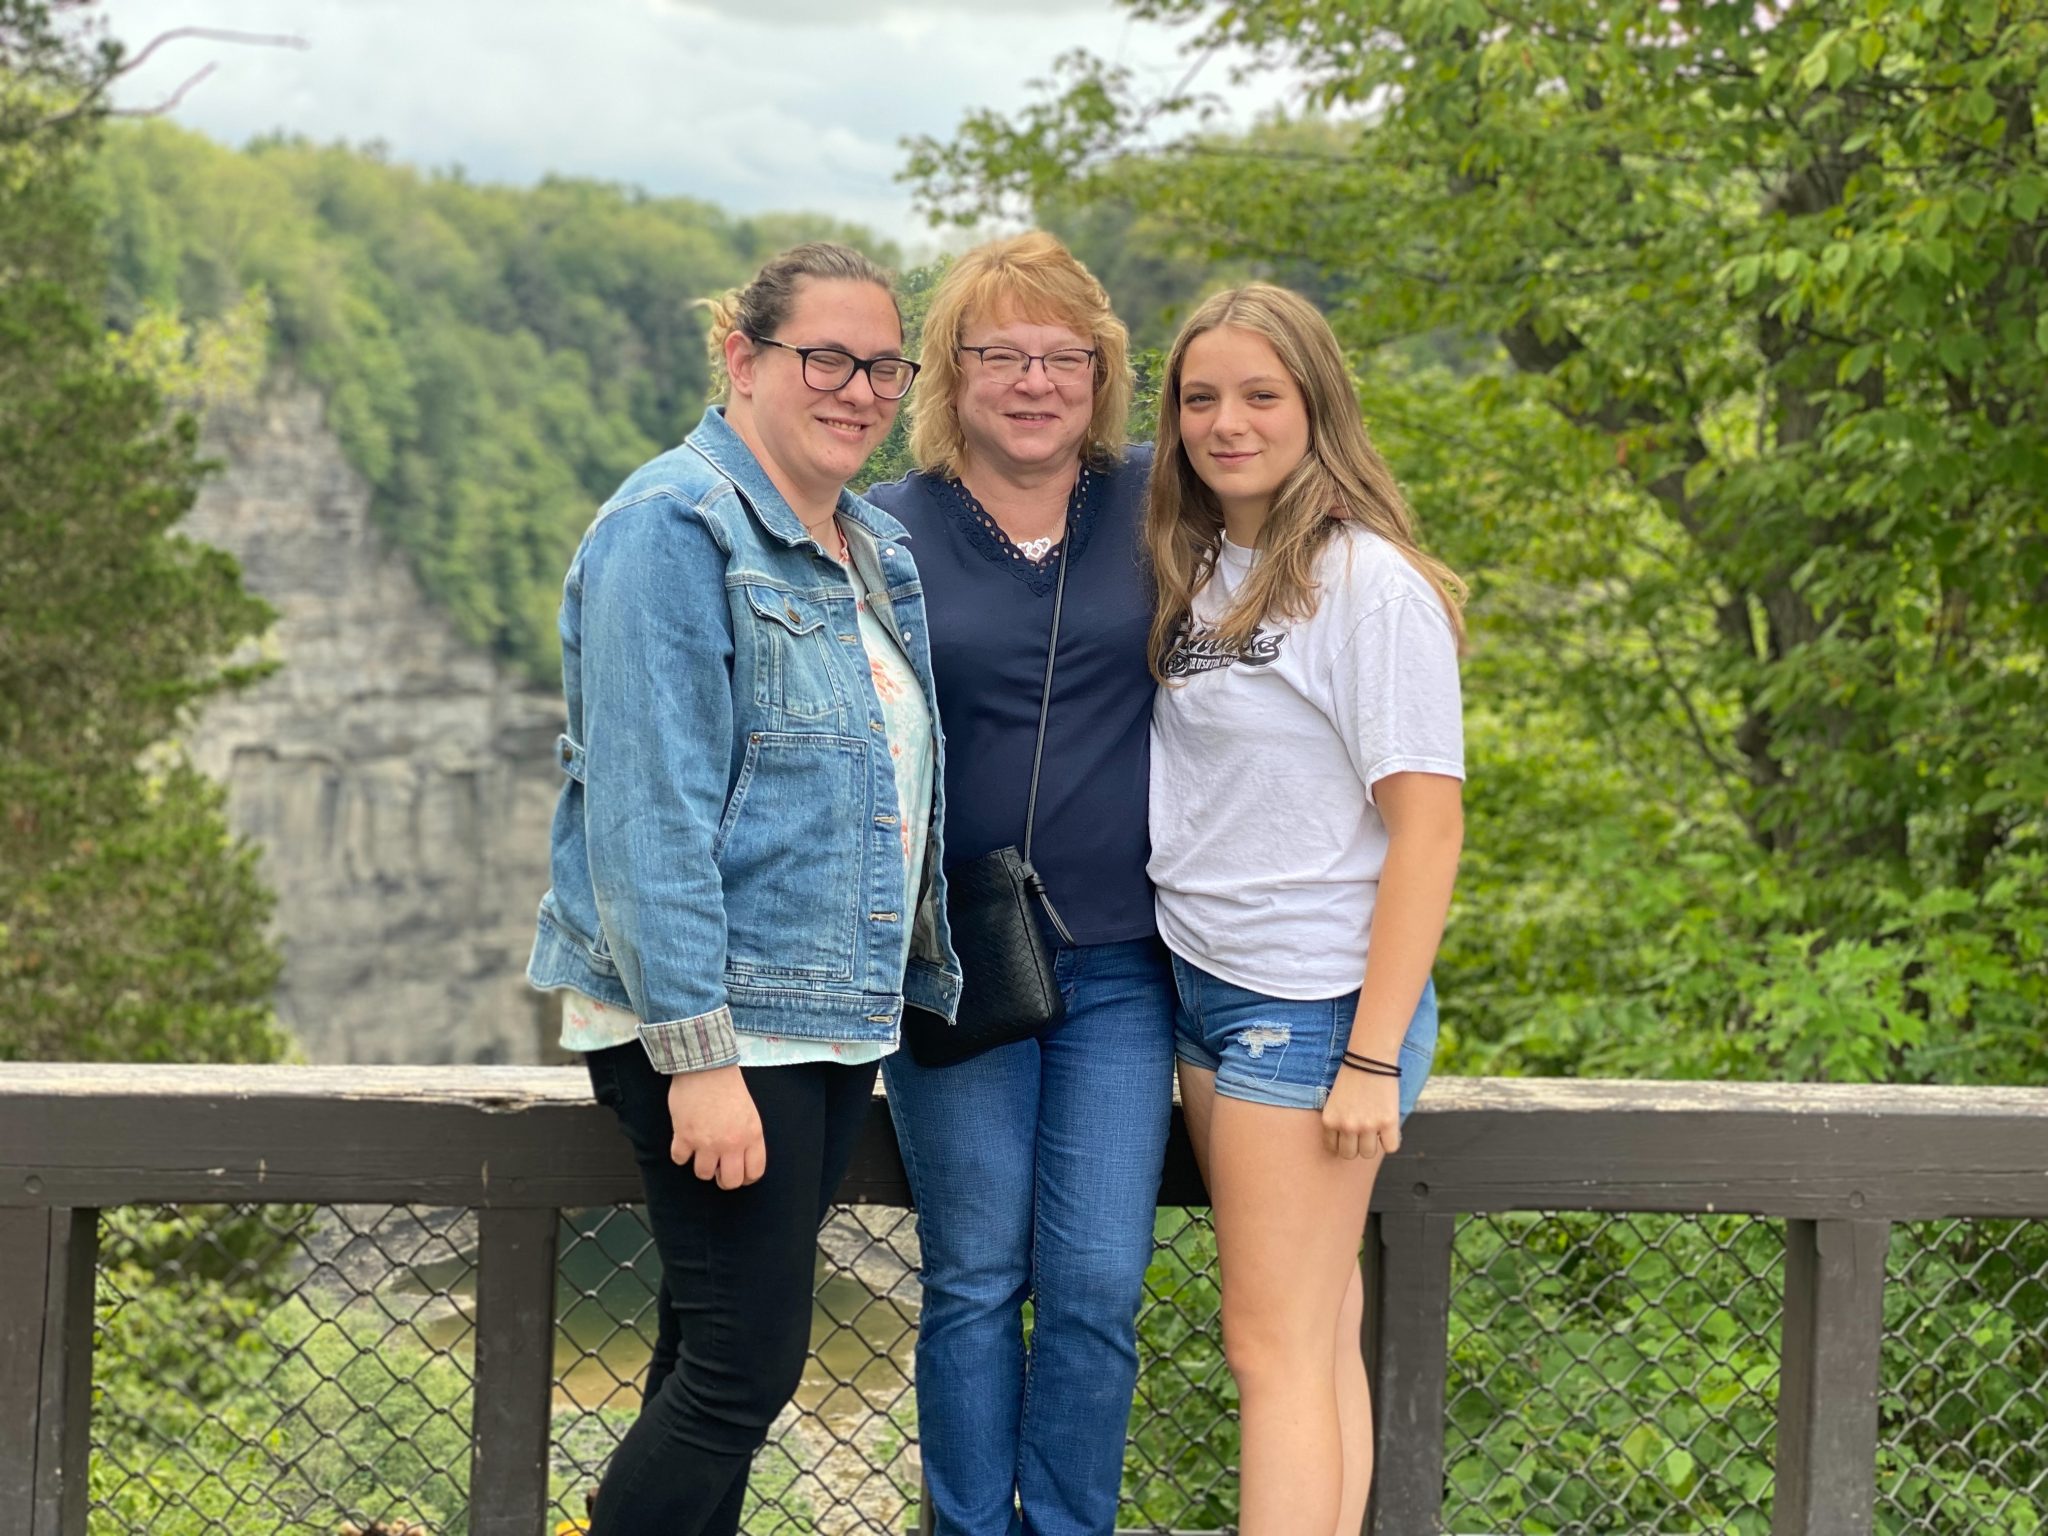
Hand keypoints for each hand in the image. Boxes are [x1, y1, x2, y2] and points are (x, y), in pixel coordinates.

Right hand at [665, 1066, 766, 1187]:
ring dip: (702, 1166)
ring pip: (704, 1174)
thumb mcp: (750, 1113)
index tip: (739, 1174)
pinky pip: (680, 1160)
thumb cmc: (728, 1086)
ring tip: (701, 1152)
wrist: (706, 1068)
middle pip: (730, 1182)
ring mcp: (707, 1142)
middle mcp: (731, 1143)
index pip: (754, 1172)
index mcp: (751, 1136)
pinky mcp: (685, 1137)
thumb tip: (741, 1158)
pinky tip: (685, 1143)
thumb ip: (747, 1137)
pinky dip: (681, 1154)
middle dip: (724, 1180)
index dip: (746, 1178)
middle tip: (719, 1171)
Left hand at [1323, 1068, 1400, 1160]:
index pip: (1333, 1148)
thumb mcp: (1334, 1101)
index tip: (1349, 1135)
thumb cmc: (1351, 1077)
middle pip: (1349, 1155)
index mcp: (1330, 1120)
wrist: (1369, 1058)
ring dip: (1373, 1144)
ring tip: (1375, 1129)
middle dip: (1355, 1146)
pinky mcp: (1388, 1122)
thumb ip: (1336, 1122)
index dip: (1342, 1142)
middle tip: (1362, 1134)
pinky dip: (1390, 1141)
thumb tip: (1345, 1143)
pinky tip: (1388, 1128)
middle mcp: (1347, 1126)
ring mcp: (1368, 1126)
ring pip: (1368, 1153)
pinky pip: (1390, 1148)